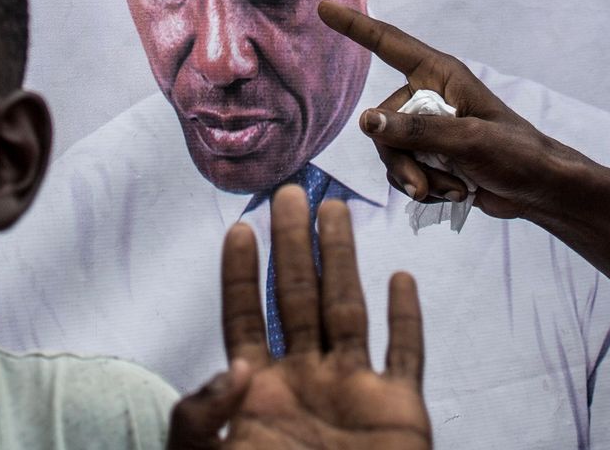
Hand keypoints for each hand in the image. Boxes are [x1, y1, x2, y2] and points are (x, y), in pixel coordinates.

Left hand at [167, 188, 428, 449]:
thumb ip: (202, 419)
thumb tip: (231, 367)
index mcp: (260, 392)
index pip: (245, 317)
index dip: (240, 274)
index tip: (239, 227)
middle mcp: (307, 380)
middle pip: (297, 297)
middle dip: (293, 245)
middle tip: (289, 191)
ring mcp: (355, 392)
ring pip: (348, 309)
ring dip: (343, 260)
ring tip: (336, 211)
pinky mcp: (400, 412)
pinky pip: (406, 355)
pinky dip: (407, 319)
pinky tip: (402, 280)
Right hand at [317, 1, 575, 217]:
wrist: (538, 190)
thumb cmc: (515, 152)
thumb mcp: (468, 139)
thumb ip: (417, 129)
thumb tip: (366, 121)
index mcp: (439, 75)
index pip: (389, 44)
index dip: (355, 26)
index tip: (326, 7)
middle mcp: (428, 95)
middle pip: (381, 120)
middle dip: (401, 157)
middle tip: (426, 183)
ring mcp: (427, 127)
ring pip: (389, 150)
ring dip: (415, 176)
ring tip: (450, 188)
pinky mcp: (428, 155)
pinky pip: (401, 170)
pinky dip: (421, 186)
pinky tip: (451, 192)